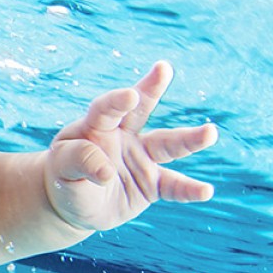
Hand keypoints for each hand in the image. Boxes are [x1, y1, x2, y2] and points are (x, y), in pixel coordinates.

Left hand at [44, 61, 216, 231]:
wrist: (75, 203)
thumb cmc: (65, 178)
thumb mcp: (62, 169)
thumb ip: (79, 161)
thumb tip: (106, 171)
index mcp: (95, 127)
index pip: (105, 109)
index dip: (117, 101)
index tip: (129, 96)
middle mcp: (123, 136)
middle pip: (140, 110)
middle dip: (151, 89)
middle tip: (163, 68)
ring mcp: (141, 157)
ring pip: (168, 145)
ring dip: (189, 139)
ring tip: (211, 133)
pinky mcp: (152, 182)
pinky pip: (173, 185)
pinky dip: (188, 189)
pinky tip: (205, 191)